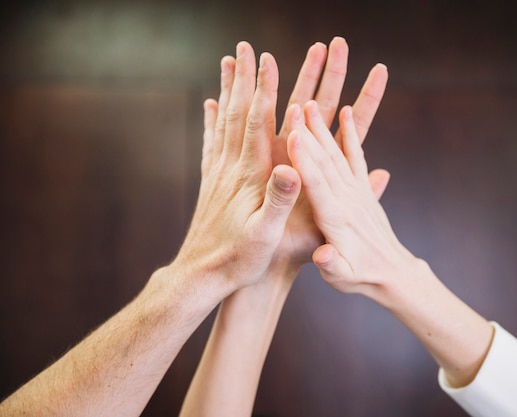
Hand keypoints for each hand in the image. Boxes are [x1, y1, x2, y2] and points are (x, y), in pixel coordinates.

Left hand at [169, 42, 299, 292]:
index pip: (256, 123)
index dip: (263, 90)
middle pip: (237, 113)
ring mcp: (218, 174)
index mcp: (249, 176)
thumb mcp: (267, 236)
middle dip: (244, 78)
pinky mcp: (211, 184)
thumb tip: (292, 167)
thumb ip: (280, 200)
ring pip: (223, 122)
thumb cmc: (239, 260)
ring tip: (228, 63)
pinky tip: (210, 106)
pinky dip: (212, 120)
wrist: (200, 276)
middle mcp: (231, 168)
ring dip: (228, 90)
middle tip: (246, 48)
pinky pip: (211, 143)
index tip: (269, 59)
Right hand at [287, 101, 413, 294]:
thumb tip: (322, 256)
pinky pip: (356, 156)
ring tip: (310, 102)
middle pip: (327, 163)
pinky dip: (351, 133)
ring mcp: (357, 192)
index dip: (306, 162)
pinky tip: (346, 110)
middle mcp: (348, 201)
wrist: (392, 272)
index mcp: (336, 221)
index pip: (319, 187)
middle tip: (296, 107)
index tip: (294, 137)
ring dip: (324, 128)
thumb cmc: (360, 277)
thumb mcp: (342, 278)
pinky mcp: (364, 188)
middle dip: (311, 134)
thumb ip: (332, 265)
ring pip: (339, 154)